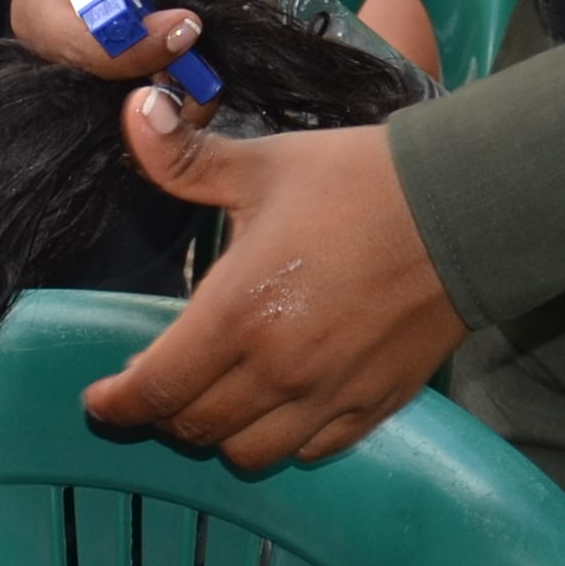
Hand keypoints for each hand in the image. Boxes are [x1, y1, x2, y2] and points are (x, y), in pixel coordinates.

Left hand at [79, 105, 465, 471]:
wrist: (464, 212)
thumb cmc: (358, 183)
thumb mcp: (262, 165)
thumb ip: (185, 158)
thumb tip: (133, 111)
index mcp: (237, 313)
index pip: (155, 389)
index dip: (116, 404)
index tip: (100, 401)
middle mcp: (276, 370)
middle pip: (192, 427)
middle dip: (160, 414)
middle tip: (155, 388)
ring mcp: (326, 396)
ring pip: (246, 453)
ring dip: (218, 435)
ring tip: (213, 401)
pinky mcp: (370, 406)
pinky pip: (307, 452)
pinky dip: (280, 440)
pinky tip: (276, 407)